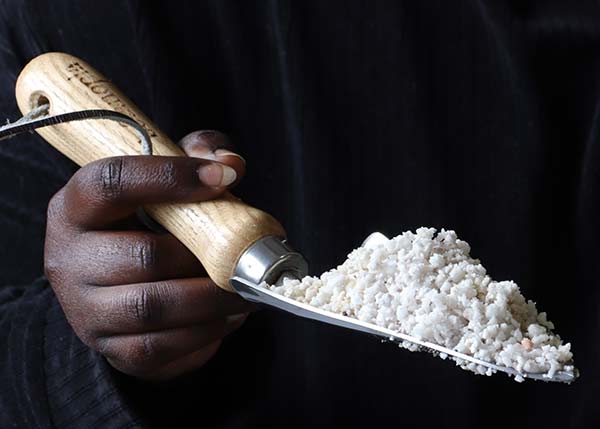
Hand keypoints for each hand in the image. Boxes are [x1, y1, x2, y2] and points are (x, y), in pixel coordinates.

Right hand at [45, 130, 252, 380]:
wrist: (117, 287)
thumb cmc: (149, 224)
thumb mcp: (167, 180)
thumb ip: (197, 156)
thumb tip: (229, 163)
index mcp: (76, 207)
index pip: (110, 183)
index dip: (168, 176)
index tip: (223, 178)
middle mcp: (69, 259)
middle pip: (142, 256)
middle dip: (205, 258)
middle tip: (244, 255)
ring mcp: (84, 309)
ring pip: (152, 308)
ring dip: (211, 300)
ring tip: (245, 290)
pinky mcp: (109, 348)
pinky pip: (158, 347)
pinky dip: (204, 333)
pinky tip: (229, 316)